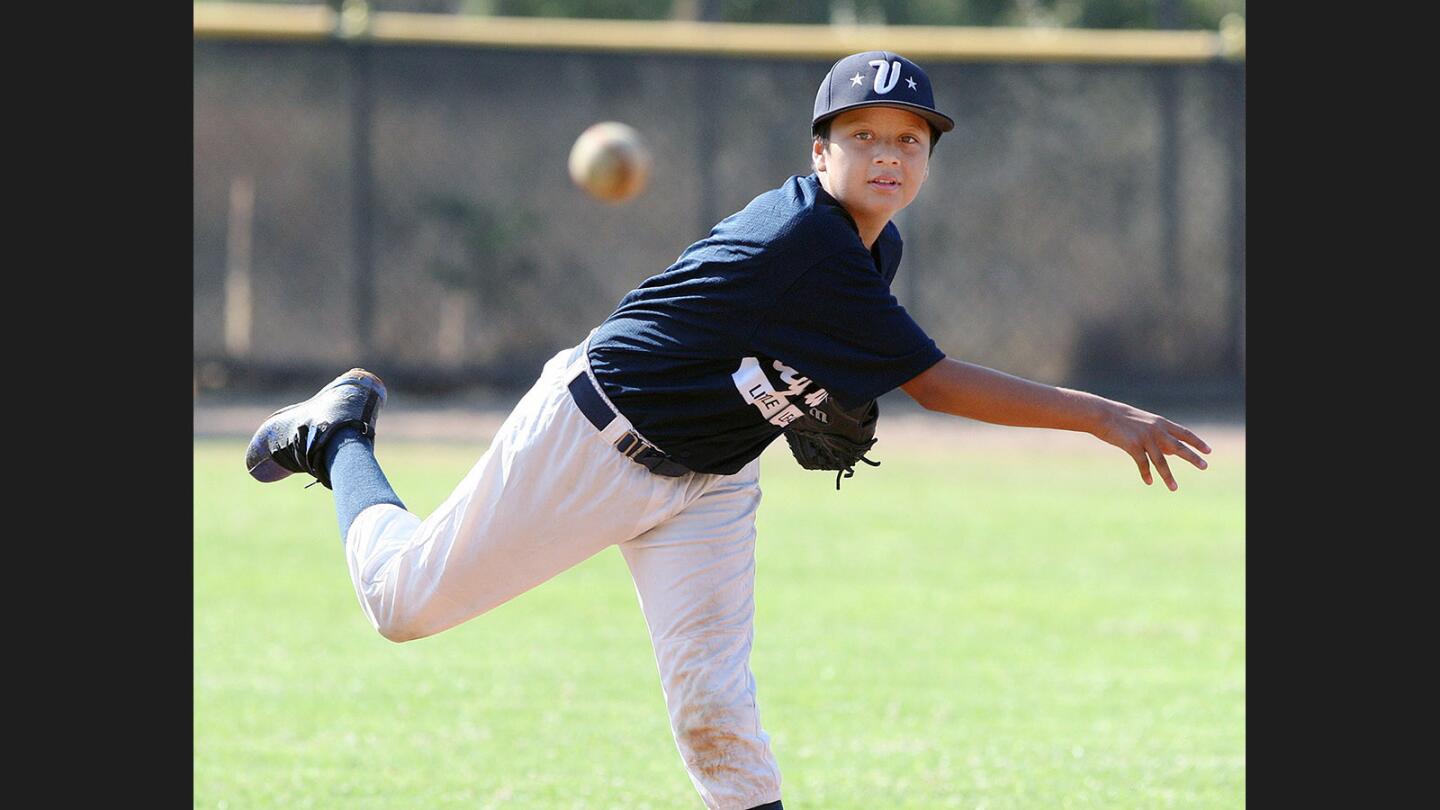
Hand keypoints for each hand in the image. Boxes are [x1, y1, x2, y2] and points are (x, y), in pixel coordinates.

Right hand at [1090, 399, 1211, 490]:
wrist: (1101, 414)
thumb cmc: (1121, 419)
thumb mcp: (1143, 424)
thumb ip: (1159, 436)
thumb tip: (1172, 452)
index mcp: (1160, 423)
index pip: (1184, 433)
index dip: (1197, 442)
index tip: (1209, 451)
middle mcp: (1156, 430)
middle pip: (1178, 446)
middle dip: (1192, 458)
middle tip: (1205, 466)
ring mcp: (1145, 438)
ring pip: (1161, 461)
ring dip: (1168, 476)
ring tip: (1174, 488)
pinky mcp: (1132, 445)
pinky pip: (1143, 463)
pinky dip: (1146, 474)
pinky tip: (1149, 482)